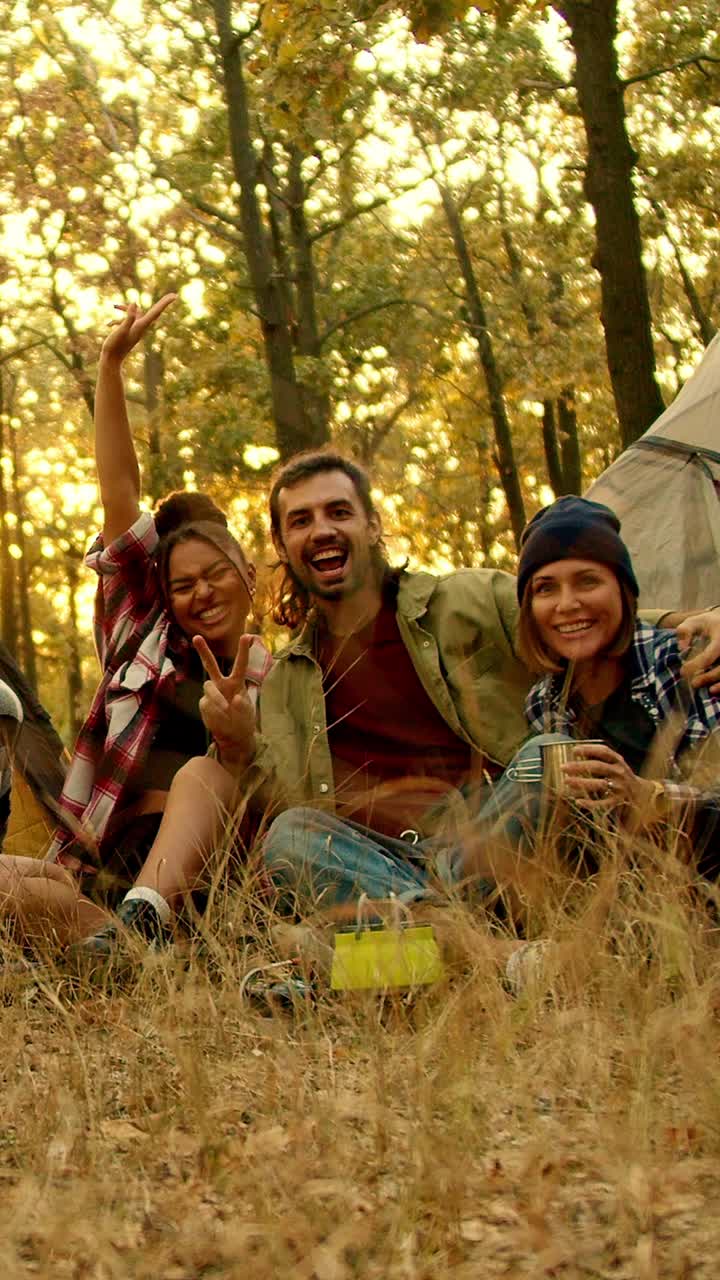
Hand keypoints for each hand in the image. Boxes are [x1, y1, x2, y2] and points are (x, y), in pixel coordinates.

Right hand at [101, 293, 177, 363]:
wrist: (111, 360)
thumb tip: (134, 303)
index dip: (165, 303)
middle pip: (153, 312)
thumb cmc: (115, 346)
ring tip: (114, 307)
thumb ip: (129, 318)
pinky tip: (108, 325)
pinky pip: (127, 320)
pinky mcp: (129, 332)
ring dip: (125, 309)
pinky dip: (118, 319)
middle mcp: (141, 327)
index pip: (156, 312)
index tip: (175, 295)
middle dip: (162, 304)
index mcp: (141, 326)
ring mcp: (135, 330)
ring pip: (136, 314)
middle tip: (174, 296)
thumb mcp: (121, 330)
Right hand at [193, 634, 256, 766]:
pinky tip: (220, 719)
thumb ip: (243, 706)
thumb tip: (234, 698)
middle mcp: (222, 685)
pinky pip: (206, 704)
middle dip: (203, 651)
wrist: (233, 736)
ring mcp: (211, 694)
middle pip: (210, 665)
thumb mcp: (248, 715)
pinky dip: (214, 712)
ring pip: (208, 687)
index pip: (240, 664)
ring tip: (225, 709)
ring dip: (216, 697)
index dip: (243, 650)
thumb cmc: (243, 721)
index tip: (246, 636)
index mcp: (237, 683)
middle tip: (197, 637)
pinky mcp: (204, 704)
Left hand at [561, 742, 653, 818]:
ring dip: (581, 782)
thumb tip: (576, 752)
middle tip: (563, 767)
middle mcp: (620, 772)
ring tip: (567, 781)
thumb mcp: (615, 764)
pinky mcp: (618, 801)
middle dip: (579, 766)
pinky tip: (578, 801)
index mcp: (618, 761)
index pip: (604, 751)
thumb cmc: (621, 776)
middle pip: (598, 767)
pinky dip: (590, 803)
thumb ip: (600, 758)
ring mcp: (620, 787)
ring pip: (599, 784)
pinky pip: (603, 803)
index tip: (574, 750)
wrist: (642, 793)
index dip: (589, 749)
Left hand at [676, 611, 719, 692]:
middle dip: (710, 677)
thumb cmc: (706, 624)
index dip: (698, 664)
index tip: (683, 671)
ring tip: (710, 691)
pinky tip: (716, 689)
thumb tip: (681, 647)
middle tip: (694, 684)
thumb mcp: (694, 621)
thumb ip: (685, 630)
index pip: (711, 653)